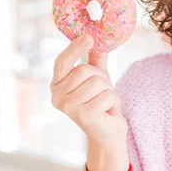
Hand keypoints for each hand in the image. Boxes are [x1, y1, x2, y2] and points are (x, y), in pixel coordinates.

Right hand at [50, 34, 127, 149]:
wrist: (107, 133)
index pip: (62, 62)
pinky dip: (114, 101)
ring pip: (97, 82)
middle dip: (101, 77)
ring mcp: (69, 108)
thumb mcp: (97, 78)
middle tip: (102, 91)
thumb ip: (94, 60)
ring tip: (105, 102)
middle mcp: (57, 97)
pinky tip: (109, 111)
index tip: (89, 37)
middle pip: (84, 70)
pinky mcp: (85, 116)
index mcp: (57, 86)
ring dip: (109, 90)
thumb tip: (97, 37)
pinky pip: (107, 95)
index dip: (74, 48)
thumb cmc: (100, 103)